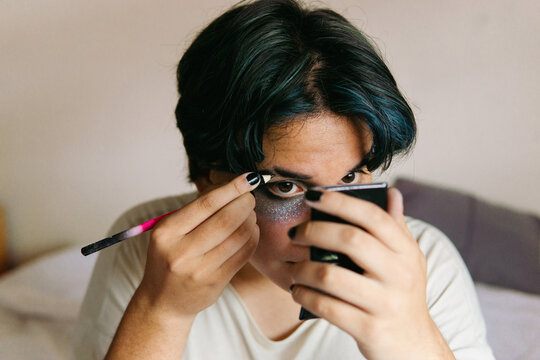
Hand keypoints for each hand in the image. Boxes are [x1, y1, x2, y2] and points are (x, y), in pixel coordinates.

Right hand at [135, 172, 260, 319]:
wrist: (163, 301)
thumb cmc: (170, 258)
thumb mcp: (170, 232)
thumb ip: (196, 212)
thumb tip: (232, 188)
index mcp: (166, 232)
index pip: (206, 204)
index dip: (232, 189)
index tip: (248, 179)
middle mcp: (180, 251)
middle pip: (226, 219)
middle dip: (245, 204)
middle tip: (250, 198)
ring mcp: (199, 270)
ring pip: (238, 236)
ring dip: (250, 221)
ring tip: (250, 215)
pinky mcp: (215, 283)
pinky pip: (243, 254)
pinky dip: (252, 238)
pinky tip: (251, 232)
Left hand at [289, 188, 453, 358]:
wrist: (413, 346)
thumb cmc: (402, 294)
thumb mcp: (408, 260)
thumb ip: (396, 227)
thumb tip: (393, 192)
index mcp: (407, 252)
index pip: (373, 217)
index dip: (341, 202)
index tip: (313, 195)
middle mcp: (400, 275)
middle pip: (350, 240)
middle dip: (314, 231)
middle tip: (294, 232)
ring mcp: (385, 303)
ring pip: (330, 275)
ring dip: (302, 269)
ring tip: (293, 268)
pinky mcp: (369, 329)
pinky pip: (326, 307)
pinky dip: (305, 296)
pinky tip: (298, 290)